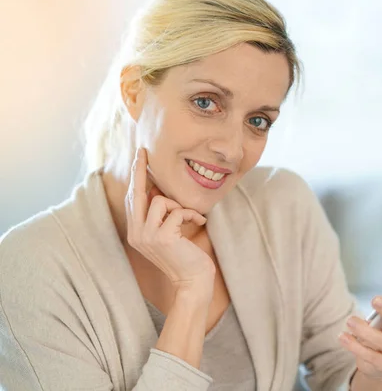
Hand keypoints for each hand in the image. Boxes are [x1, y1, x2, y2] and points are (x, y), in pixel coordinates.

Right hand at [126, 147, 215, 295]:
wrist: (193, 281)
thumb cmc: (186, 256)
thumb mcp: (168, 233)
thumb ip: (160, 215)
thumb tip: (159, 188)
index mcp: (135, 232)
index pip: (132, 199)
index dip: (134, 177)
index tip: (138, 157)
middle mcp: (136, 234)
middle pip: (136, 194)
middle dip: (140, 170)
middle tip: (144, 152)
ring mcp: (147, 236)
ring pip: (160, 200)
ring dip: (179, 206)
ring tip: (190, 218)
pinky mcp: (162, 237)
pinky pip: (177, 211)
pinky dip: (191, 214)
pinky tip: (199, 222)